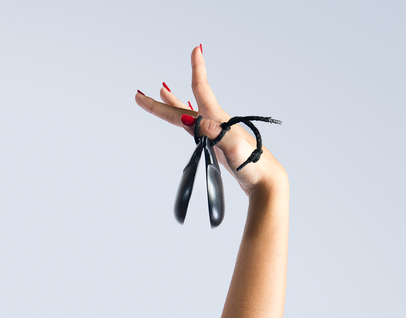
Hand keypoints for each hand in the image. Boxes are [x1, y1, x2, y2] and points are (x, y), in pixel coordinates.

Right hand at [135, 46, 284, 195]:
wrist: (264, 181)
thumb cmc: (253, 165)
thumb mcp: (234, 148)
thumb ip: (214, 133)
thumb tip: (192, 121)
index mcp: (218, 119)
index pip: (202, 90)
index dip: (198, 69)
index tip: (196, 49)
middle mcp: (215, 123)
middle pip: (183, 107)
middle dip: (163, 101)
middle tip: (141, 94)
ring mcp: (215, 134)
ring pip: (188, 116)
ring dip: (173, 104)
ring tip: (162, 92)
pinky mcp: (215, 145)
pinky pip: (194, 129)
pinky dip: (184, 121)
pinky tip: (185, 122)